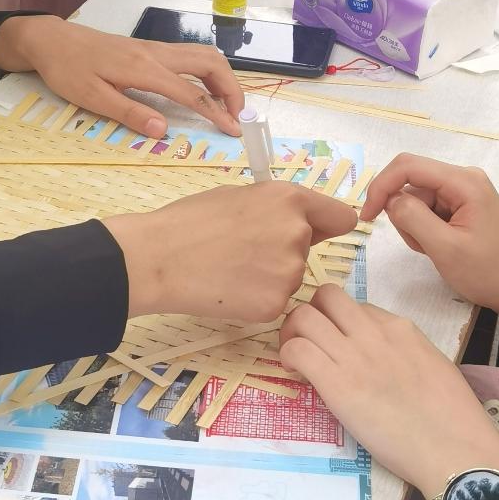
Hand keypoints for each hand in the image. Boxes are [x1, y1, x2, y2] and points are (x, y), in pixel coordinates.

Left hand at [1, 15, 245, 138]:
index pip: (191, 92)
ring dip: (223, 78)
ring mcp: (154, 48)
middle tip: (237, 116)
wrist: (50, 39)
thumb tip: (163, 130)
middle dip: (232, 89)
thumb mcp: (91, 97)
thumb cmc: (67, 69)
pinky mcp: (150, 48)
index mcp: (143, 69)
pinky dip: (208, 72)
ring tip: (225, 104)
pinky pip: (190, 55)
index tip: (233, 131)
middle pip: (210, 63)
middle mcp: (155, 54)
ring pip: (203, 55)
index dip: (216, 113)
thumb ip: (130, 113)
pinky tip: (203, 89)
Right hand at [108, 182, 361, 328]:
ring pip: (291, 276)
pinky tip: (229, 289)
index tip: (319, 232)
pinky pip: (276, 301)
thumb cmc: (189, 222)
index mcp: (289, 200)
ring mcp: (290, 272)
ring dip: (270, 275)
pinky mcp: (276, 303)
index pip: (341, 217)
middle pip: (309, 248)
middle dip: (285, 249)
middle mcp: (298, 234)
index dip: (328, 225)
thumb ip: (276, 208)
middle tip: (242, 250)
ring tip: (230, 268)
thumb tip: (300, 220)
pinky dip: (257, 298)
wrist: (157, 258)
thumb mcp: (238, 196)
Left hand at [275, 280, 498, 496]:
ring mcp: (354, 356)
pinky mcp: (336, 383)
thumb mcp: (434, 368)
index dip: (341, 323)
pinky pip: (297, 350)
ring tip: (298, 359)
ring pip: (303, 316)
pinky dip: (288, 357)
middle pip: (325, 296)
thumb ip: (406, 354)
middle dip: (309, 314)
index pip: (358, 306)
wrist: (454, 448)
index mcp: (402, 329)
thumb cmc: (454, 419)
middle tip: (308, 342)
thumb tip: (385, 361)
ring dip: (291, 334)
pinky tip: (298, 376)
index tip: (340, 347)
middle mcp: (375, 333)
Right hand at [359, 156, 498, 326]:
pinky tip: (441, 248)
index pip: (408, 166)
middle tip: (423, 246)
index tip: (367, 216)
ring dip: (415, 227)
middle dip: (405, 215)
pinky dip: (424, 230)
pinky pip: (426, 210)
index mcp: (464, 181)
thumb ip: (412, 217)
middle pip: (410, 184)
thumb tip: (391, 199)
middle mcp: (463, 178)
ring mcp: (462, 191)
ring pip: (415, 199)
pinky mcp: (460, 204)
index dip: (381, 186)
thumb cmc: (487, 273)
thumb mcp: (444, 248)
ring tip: (436, 250)